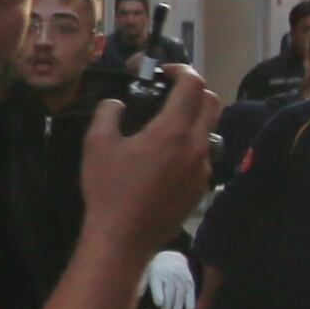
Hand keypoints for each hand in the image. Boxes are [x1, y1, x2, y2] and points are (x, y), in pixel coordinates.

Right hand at [77, 64, 218, 239]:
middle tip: (171, 92)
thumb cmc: (109, 189)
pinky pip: (203, 156)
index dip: (181, 69)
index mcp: (173, 130)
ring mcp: (203, 169)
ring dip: (194, 118)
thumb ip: (108, 113)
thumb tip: (116, 102)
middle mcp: (197, 146)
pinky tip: (166, 158)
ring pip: (210, 131)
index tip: (163, 71)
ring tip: (167, 126)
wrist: (123, 238)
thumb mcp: (97, 144)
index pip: (193, 84)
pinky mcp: (201, 189)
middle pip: (213, 102)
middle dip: (195, 89)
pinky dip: (190, 146)